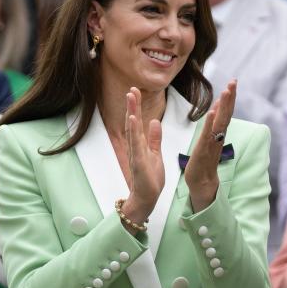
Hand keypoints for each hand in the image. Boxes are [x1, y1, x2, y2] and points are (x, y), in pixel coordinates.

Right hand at [121, 87, 163, 225]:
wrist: (147, 198)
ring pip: (132, 130)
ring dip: (132, 113)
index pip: (137, 122)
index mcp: (140, 144)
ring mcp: (135, 154)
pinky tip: (133, 119)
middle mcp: (135, 147)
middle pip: (133, 122)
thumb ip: (154, 138)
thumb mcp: (155, 154)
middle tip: (131, 89)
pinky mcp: (138, 162)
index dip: (136, 106)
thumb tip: (154, 122)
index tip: (136, 91)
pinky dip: (134, 131)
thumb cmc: (150, 178)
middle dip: (132, 105)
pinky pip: (136, 144)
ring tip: (131, 98)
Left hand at [184, 80, 235, 212]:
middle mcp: (218, 136)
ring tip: (226, 91)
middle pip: (226, 114)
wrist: (201, 182)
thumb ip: (213, 125)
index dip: (230, 98)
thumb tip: (216, 109)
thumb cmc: (203, 161)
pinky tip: (213, 112)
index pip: (226, 112)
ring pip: (220, 122)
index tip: (233, 82)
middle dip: (230, 98)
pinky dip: (211, 123)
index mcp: (218, 133)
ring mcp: (212, 143)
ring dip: (224, 106)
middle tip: (234, 82)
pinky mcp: (204, 151)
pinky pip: (209, 135)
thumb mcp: (208, 139)